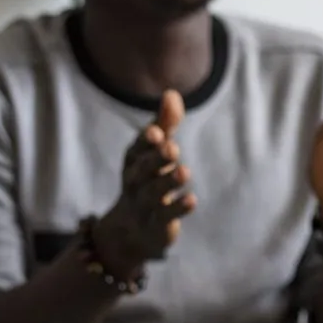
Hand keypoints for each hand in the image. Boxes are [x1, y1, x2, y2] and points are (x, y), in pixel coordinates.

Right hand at [93, 90, 196, 276]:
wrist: (130, 230)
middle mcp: (136, 181)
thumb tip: (172, 93)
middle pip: (144, 170)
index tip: (158, 132)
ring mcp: (145, 204)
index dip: (147, 141)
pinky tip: (191, 200)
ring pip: (154, 193)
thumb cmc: (147, 179)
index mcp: (134, 161)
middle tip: (172, 148)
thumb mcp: (154, 151)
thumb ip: (165, 123)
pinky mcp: (157, 225)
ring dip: (168, 182)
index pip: (138, 148)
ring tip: (184, 171)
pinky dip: (178, 208)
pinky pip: (166, 217)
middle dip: (156, 159)